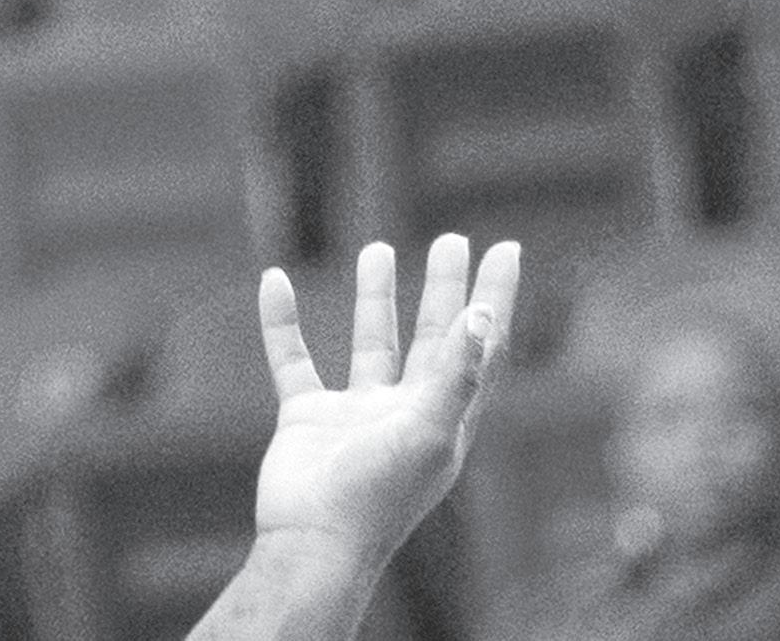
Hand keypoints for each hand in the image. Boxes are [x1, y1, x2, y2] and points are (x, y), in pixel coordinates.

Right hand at [253, 237, 522, 567]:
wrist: (313, 540)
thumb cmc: (380, 494)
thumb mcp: (430, 431)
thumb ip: (457, 374)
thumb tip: (483, 314)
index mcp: (448, 417)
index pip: (481, 346)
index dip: (495, 298)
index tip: (504, 248)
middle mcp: (408, 411)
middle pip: (434, 337)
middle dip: (444, 289)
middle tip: (451, 240)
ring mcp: (357, 413)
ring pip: (371, 342)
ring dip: (377, 298)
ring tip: (379, 248)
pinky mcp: (308, 416)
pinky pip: (294, 357)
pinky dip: (282, 321)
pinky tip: (274, 282)